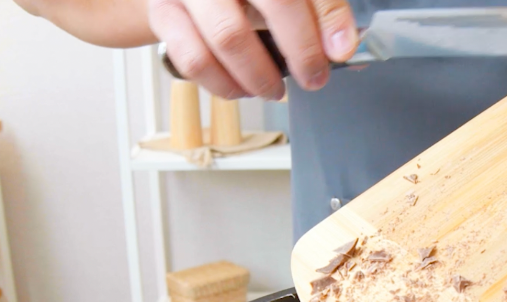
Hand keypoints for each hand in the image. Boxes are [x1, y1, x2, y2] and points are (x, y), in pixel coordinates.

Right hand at [148, 0, 358, 99]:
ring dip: (259, 76)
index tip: (339, 51)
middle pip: (272, 3)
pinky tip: (240, 88)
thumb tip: (343, 47)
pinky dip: (223, 84)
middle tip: (313, 79)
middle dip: (300, 53)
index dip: (326, 18)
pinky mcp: (163, 12)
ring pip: (228, 38)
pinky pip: (193, 59)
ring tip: (273, 89)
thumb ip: (318, 8)